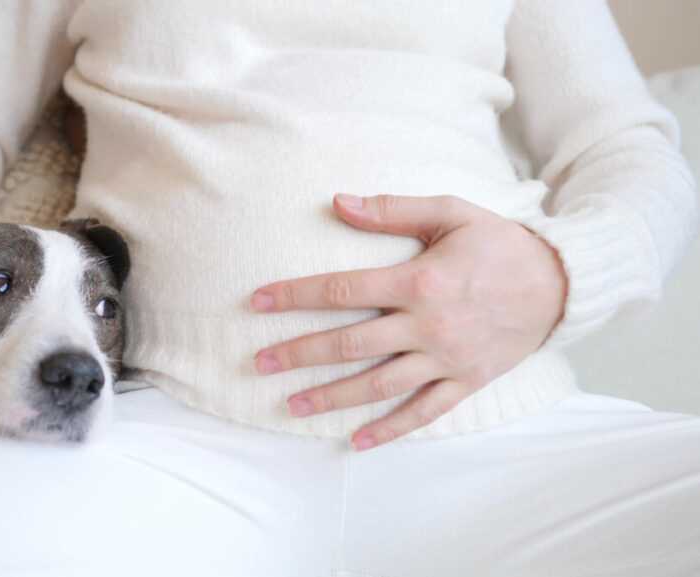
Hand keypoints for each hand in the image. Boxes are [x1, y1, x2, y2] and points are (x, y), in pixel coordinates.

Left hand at [251, 194, 567, 450]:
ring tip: (291, 405)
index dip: (295, 296)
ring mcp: (446, 359)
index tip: (257, 303)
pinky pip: (424, 412)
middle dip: (300, 353)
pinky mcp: (466, 381)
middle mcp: (428, 326)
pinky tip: (356, 441)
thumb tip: (337, 202)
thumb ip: (392, 211)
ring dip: (332, 397)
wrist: (561, 282)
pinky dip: (390, 429)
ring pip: (379, 385)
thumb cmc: (499, 243)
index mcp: (419, 281)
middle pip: (350, 344)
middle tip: (260, 362)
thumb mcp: (450, 213)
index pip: (341, 290)